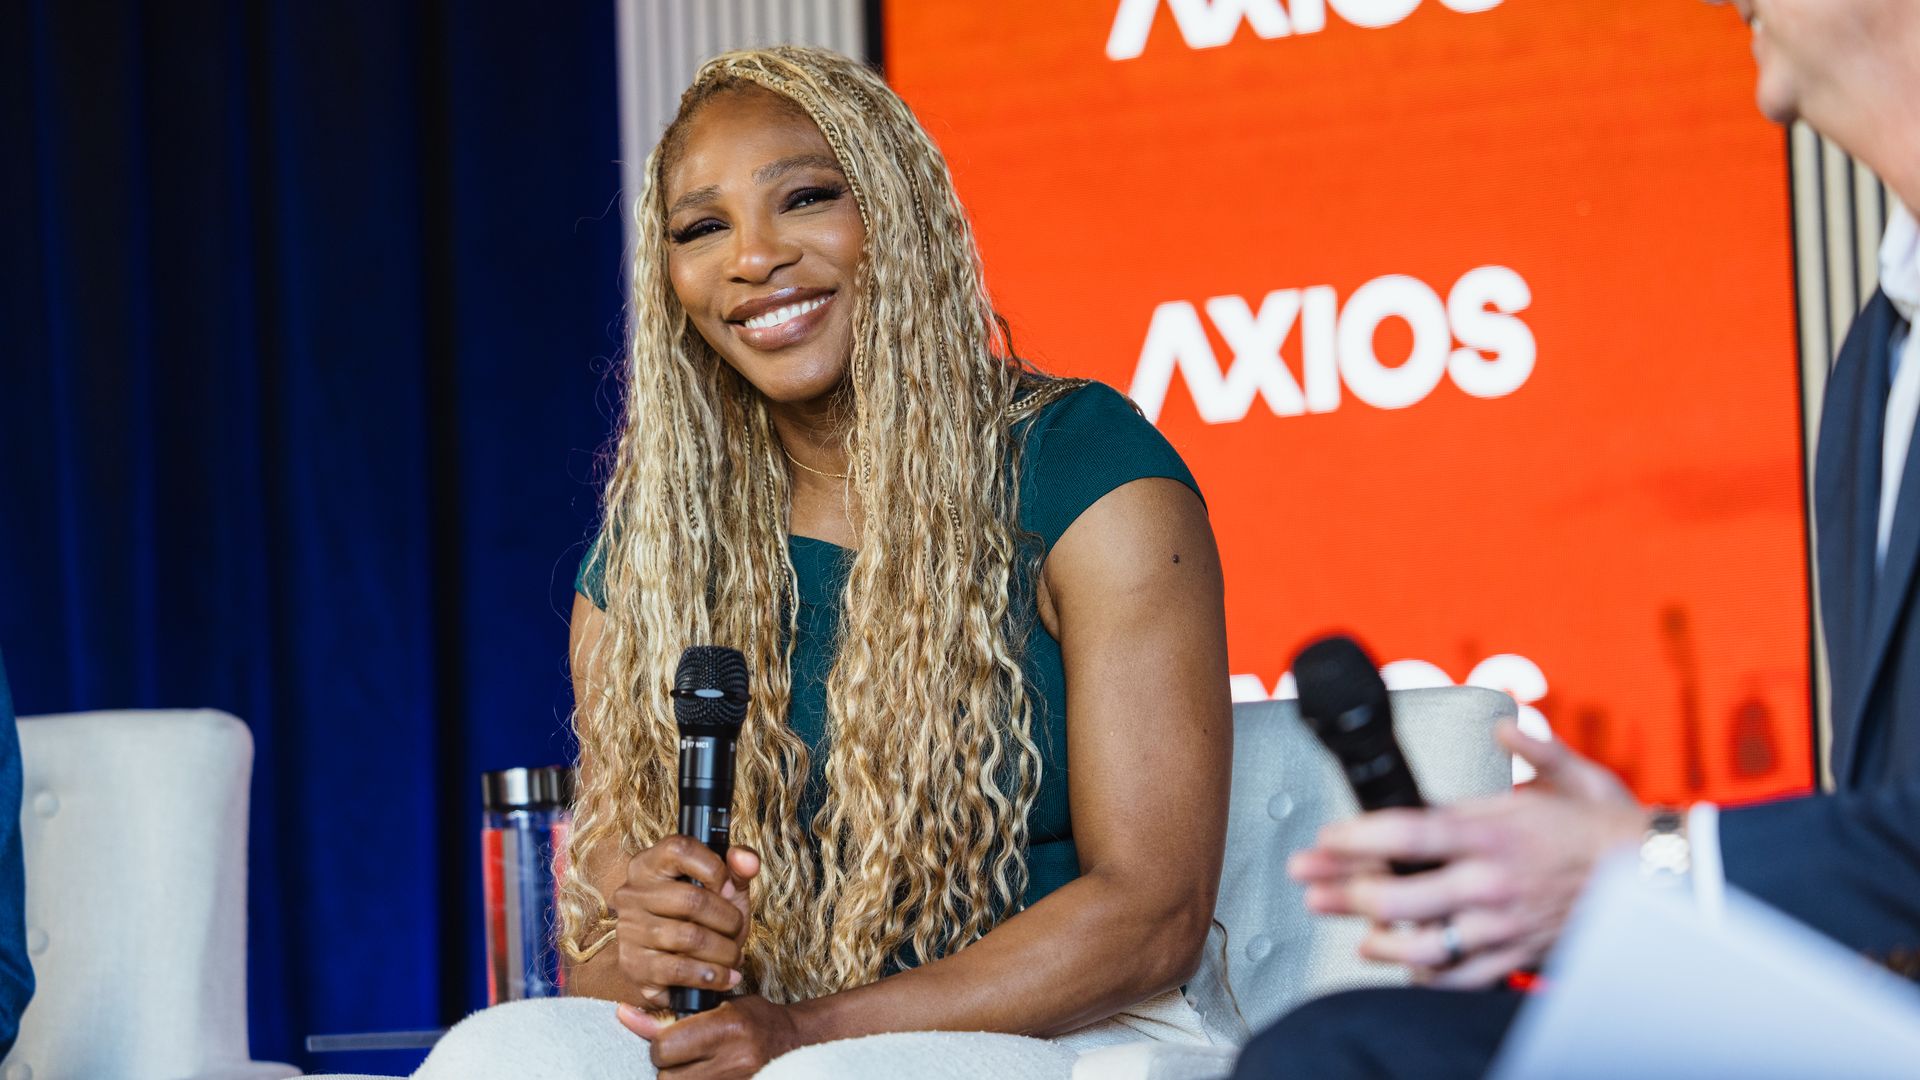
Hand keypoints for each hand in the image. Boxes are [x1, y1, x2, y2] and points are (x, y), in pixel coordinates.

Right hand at [611, 837, 760, 1008]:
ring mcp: (629, 931)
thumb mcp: (723, 889)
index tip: (729, 889)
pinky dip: (711, 976)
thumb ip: (738, 869)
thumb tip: (747, 860)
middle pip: (691, 899)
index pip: (680, 848)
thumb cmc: (702, 920)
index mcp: (649, 864)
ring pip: (689, 938)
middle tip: (736, 929)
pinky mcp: (634, 966)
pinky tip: (724, 977)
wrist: (678, 968)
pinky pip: (680, 970)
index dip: (714, 868)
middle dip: (727, 919)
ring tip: (732, 956)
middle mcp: (632, 894)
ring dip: (724, 952)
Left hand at [616, 995, 807, 1077]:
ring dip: (679, 1078)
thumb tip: (626, 1015)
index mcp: (727, 1027)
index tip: (669, 1038)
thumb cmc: (754, 1019)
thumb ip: (673, 1015)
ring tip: (694, 1066)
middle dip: (667, 1065)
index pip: (664, 1047)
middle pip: (667, 1076)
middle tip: (682, 1055)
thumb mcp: (718, 1006)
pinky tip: (703, 1073)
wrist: (795, 1042)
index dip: (660, 1044)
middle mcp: (733, 1058)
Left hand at [1288, 720, 1646, 987]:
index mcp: (1496, 834)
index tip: (1326, 836)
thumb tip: (1505, 727)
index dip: (1356, 837)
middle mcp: (1491, 883)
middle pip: (1397, 896)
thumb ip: (1533, 746)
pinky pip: (1460, 977)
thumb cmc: (1614, 830)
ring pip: (1421, 946)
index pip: (1407, 833)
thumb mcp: (1576, 773)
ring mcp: (1501, 925)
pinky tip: (1403, 964)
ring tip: (1347, 927)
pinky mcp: (1517, 956)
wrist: (1663, 883)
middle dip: (1342, 890)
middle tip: (1309, 881)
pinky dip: (1426, 975)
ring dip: (1376, 939)